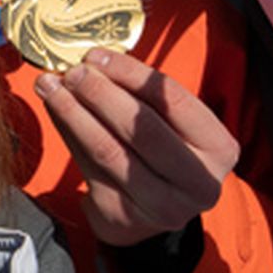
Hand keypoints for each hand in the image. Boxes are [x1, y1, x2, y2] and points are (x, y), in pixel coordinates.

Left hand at [35, 48, 237, 246]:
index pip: (174, 101)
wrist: (152, 211)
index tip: (97, 55)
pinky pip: (88, 168)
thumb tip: (91, 62)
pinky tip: (55, 112)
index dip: (131, 74)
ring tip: (52, 88)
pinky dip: (68, 135)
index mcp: (219, 149)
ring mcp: (162, 206)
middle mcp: (199, 183)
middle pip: (142, 129)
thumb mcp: (170, 123)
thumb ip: (140, 95)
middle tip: (72, 72)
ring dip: (74, 113)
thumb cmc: (164, 151)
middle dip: (100, 94)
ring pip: (109, 151)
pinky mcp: (125, 217)